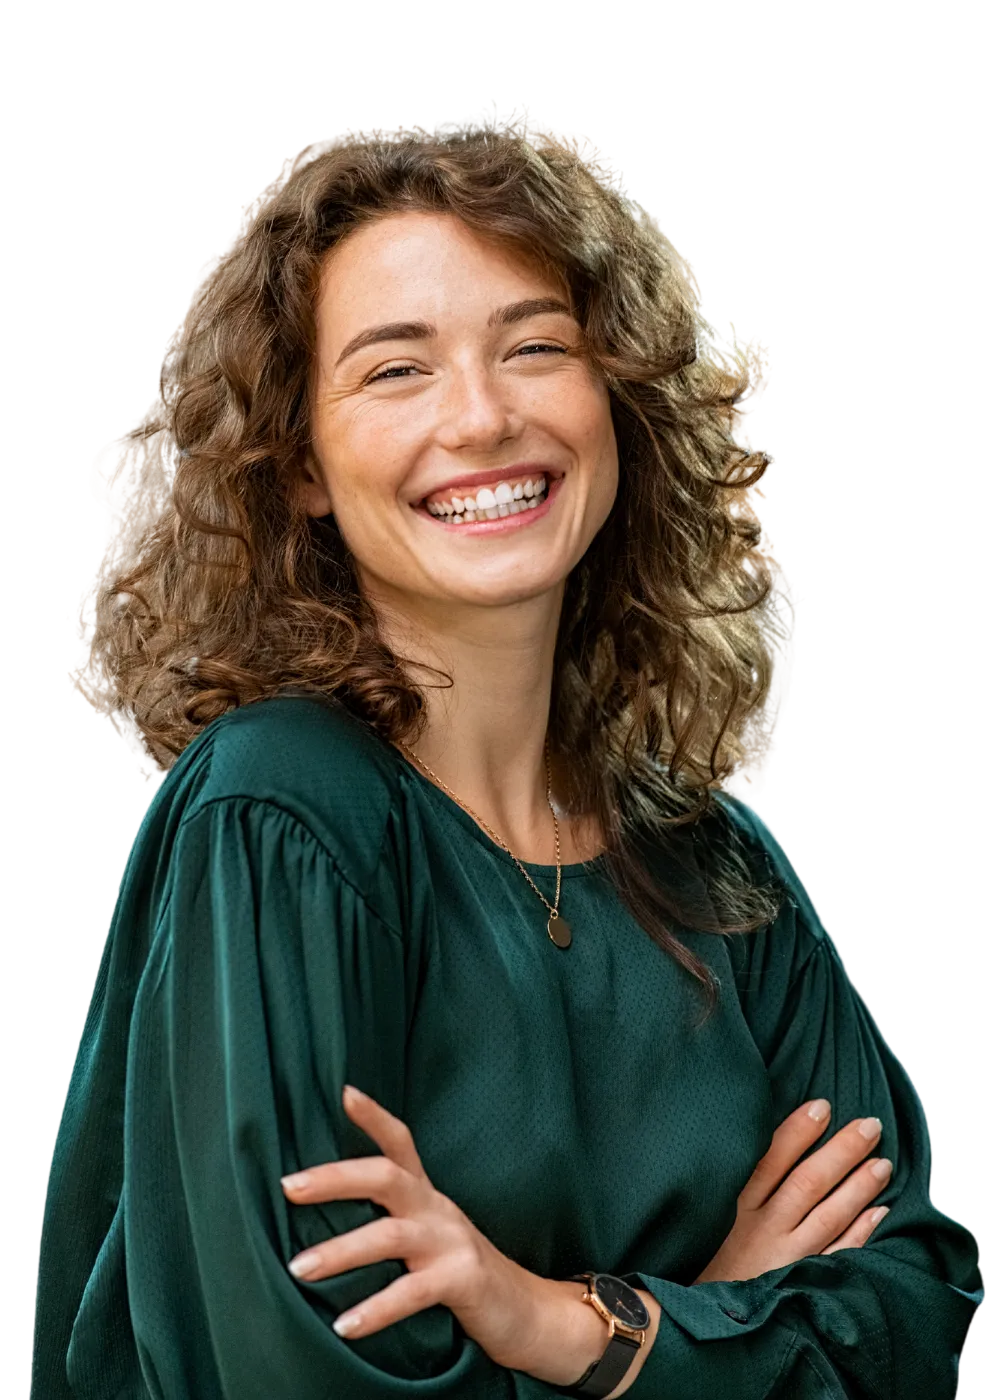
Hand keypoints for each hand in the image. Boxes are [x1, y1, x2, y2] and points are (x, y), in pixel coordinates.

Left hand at [281, 1085, 542, 1369]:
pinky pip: (412, 1292)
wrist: (526, 1310)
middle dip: (335, 1178)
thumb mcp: (428, 1234)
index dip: (374, 1117)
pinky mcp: (463, 1279)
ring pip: (390, 1236)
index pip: (401, 1142)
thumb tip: (324, 1217)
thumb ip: (390, 1219)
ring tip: (298, 1268)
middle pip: (386, 1176)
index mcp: (426, 1196)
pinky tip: (344, 1326)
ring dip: (340, 1251)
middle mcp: (437, 1209)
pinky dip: (376, 1309)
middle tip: (288, 1186)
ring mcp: (452, 1242)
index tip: (344, 1093)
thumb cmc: (460, 1272)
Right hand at [694, 1100, 892, 1283]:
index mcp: (735, 1206)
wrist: (701, 1323)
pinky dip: (860, 1233)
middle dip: (842, 1151)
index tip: (823, 1106)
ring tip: (883, 1163)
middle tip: (871, 1125)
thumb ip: (736, 1184)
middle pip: (808, 1182)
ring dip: (858, 1187)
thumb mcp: (710, 1217)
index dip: (798, 1131)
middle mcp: (762, 1229)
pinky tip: (880, 1213)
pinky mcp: (800, 1284)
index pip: (771, 1159)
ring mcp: (784, 1258)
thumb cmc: (707, 1260)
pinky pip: (837, 1256)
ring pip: (828, 1215)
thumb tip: (762, 1142)